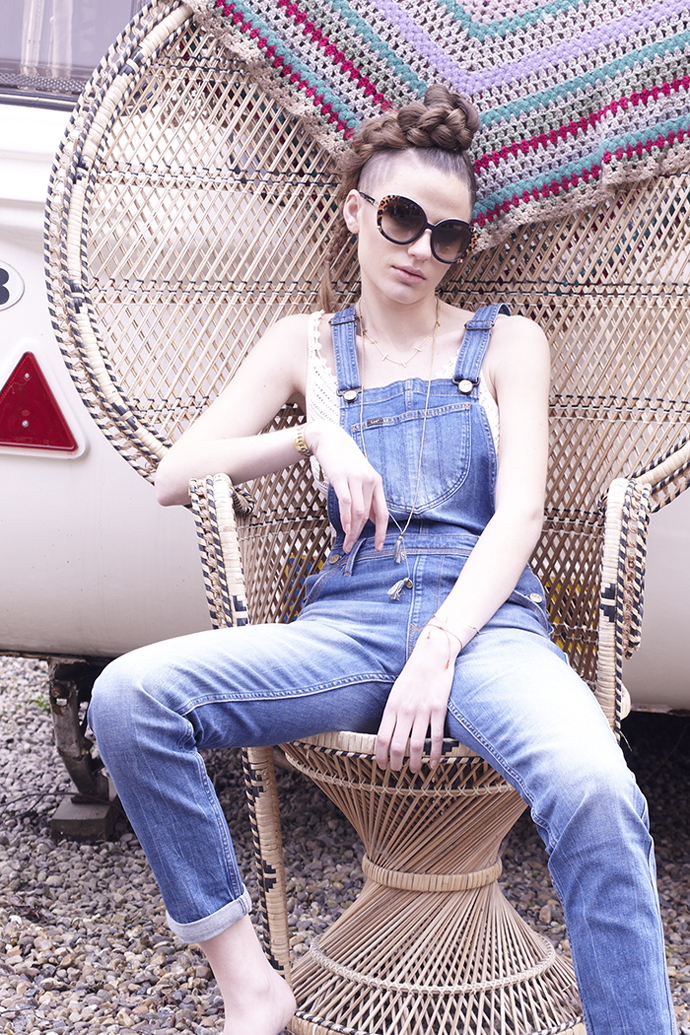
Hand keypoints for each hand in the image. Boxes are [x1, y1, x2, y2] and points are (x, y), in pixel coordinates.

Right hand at [307, 421, 388, 551]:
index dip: (382, 532)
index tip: (379, 546)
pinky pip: (346, 502)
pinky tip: (344, 528)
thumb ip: (366, 496)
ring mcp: (356, 478)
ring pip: (358, 511)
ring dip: (352, 530)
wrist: (330, 439)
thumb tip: (371, 519)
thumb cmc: (345, 460)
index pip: (383, 513)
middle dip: (359, 534)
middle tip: (350, 547)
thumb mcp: (361, 477)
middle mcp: (370, 481)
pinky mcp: (341, 477)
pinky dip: (345, 518)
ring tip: (346, 542)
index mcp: (377, 483)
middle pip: (367, 515)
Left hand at [375, 625, 458, 772]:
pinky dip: (435, 754)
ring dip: (414, 762)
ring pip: (416, 745)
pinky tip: (434, 764)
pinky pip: (436, 737)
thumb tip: (388, 733)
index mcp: (392, 706)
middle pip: (397, 745)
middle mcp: (405, 711)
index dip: (380, 755)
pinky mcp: (439, 710)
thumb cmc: (413, 675)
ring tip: (413, 771)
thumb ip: (393, 712)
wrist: (432, 656)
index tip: (381, 765)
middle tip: (396, 771)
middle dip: (395, 763)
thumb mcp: (396, 692)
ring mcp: (422, 711)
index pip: (382, 738)